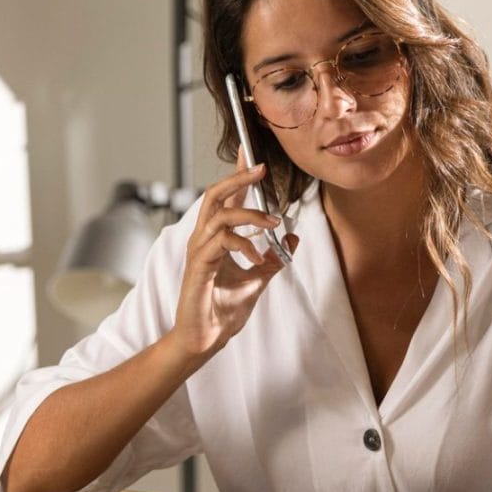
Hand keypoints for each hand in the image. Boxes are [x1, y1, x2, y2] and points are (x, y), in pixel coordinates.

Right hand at [165, 163, 295, 363]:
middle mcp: (203, 239)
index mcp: (215, 238)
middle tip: (260, 168)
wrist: (205, 338)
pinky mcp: (199, 267)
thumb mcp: (258, 279)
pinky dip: (243, 244)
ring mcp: (198, 251)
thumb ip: (274, 257)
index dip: (237, 174)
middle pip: (215, 195)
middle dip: (238, 178)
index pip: (225, 198)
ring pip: (219, 215)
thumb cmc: (223, 310)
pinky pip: (220, 242)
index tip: (248, 152)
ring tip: (272, 223)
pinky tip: (257, 256)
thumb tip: (293, 236)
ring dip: (249, 214)